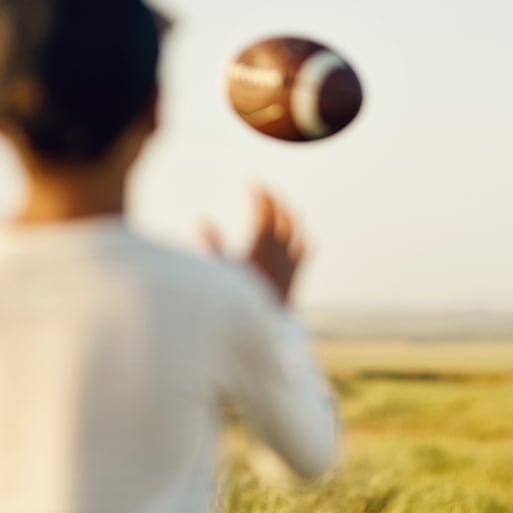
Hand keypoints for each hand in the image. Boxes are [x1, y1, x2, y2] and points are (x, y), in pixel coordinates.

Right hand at [201, 189, 304, 303]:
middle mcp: (279, 254)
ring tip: (288, 209)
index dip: (261, 197)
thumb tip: (203, 222)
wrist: (261, 327)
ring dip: (291, 219)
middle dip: (275, 202)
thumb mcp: (221, 272)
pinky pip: (303, 258)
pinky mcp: (293, 280)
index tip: (253, 184)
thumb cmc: (237, 299)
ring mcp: (289, 266)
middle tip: (267, 191)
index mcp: (261, 248)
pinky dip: (305, 246)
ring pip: (296, 236)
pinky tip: (309, 241)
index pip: (264, 214)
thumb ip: (214, 246)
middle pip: (282, 220)